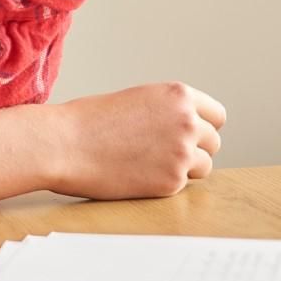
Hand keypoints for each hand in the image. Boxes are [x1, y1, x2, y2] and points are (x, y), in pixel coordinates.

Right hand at [48, 82, 224, 198]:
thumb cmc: (89, 120)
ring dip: (184, 168)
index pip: (217, 115)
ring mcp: (182, 153)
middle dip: (195, 148)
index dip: (202, 126)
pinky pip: (182, 185)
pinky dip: (164, 183)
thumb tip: (187, 129)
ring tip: (150, 164)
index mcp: (178, 95)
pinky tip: (137, 175)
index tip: (189, 135)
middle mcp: (187, 122)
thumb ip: (167, 111)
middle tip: (164, 153)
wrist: (64, 144)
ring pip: (204, 166)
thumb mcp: (136, 99)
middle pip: (213, 142)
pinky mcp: (171, 181)